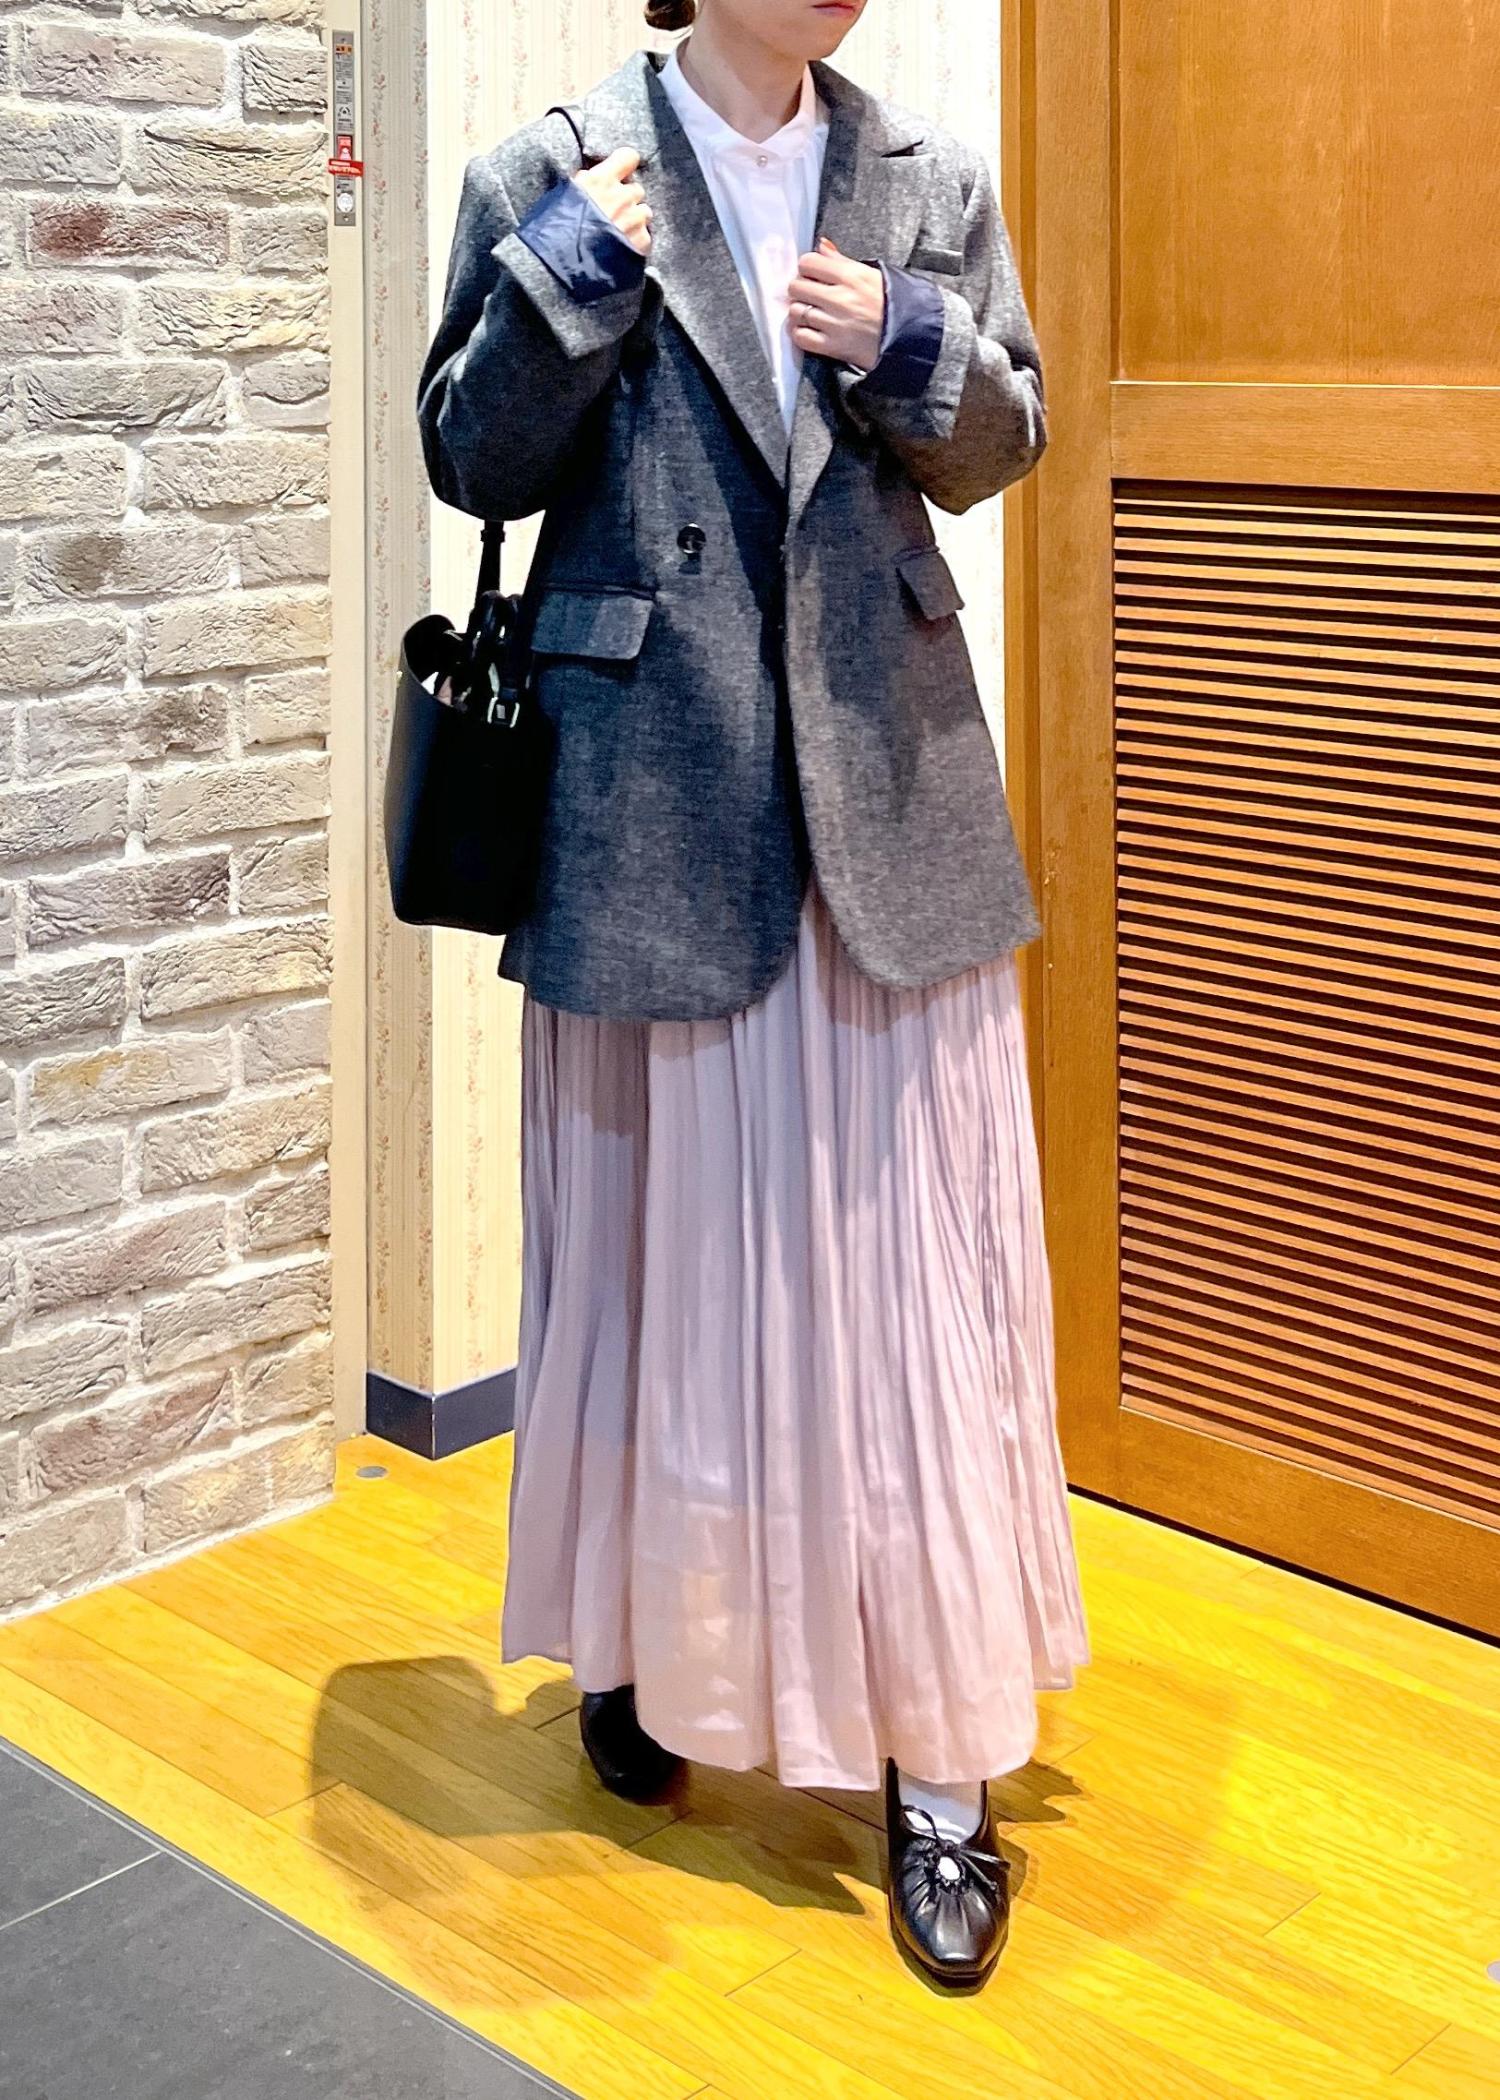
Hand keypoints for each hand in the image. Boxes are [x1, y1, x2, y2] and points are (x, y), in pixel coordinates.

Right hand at [572, 145, 653, 255]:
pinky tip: (621, 249)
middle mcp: (622, 196)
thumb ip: (583, 184)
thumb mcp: (564, 197)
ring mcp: (634, 220)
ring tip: (617, 234)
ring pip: (644, 213)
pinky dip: (637, 242)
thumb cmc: (557, 230)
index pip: (628, 157)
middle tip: (611, 213)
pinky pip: (646, 237)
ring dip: (634, 220)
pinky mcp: (640, 242)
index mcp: (601, 180)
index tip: (621, 173)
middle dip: (627, 200)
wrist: (562, 264)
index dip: (625, 165)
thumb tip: (590, 179)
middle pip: (636, 190)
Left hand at [787, 235, 883, 369]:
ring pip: (796, 311)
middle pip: (796, 286)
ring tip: (811, 312)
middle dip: (800, 288)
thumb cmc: (889, 303)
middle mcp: (840, 298)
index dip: (807, 267)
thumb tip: (821, 245)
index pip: (808, 262)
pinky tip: (809, 329)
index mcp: (850, 275)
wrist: (907, 337)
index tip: (812, 274)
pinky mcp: (833, 346)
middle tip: (810, 294)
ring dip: (799, 311)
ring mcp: (835, 324)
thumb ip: (841, 260)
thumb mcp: (870, 274)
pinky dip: (800, 333)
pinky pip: (801, 337)